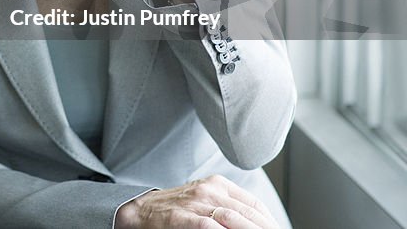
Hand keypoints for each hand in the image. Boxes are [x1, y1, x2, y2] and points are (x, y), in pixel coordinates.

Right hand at [115, 175, 281, 228]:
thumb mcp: (204, 201)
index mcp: (218, 184)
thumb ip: (228, 209)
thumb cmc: (175, 210)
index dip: (271, 223)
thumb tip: (255, 223)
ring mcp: (194, 202)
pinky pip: (206, 225)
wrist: (138, 210)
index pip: (254, 205)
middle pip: (247, 213)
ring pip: (231, 218)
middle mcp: (209, 189)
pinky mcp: (180, 216)